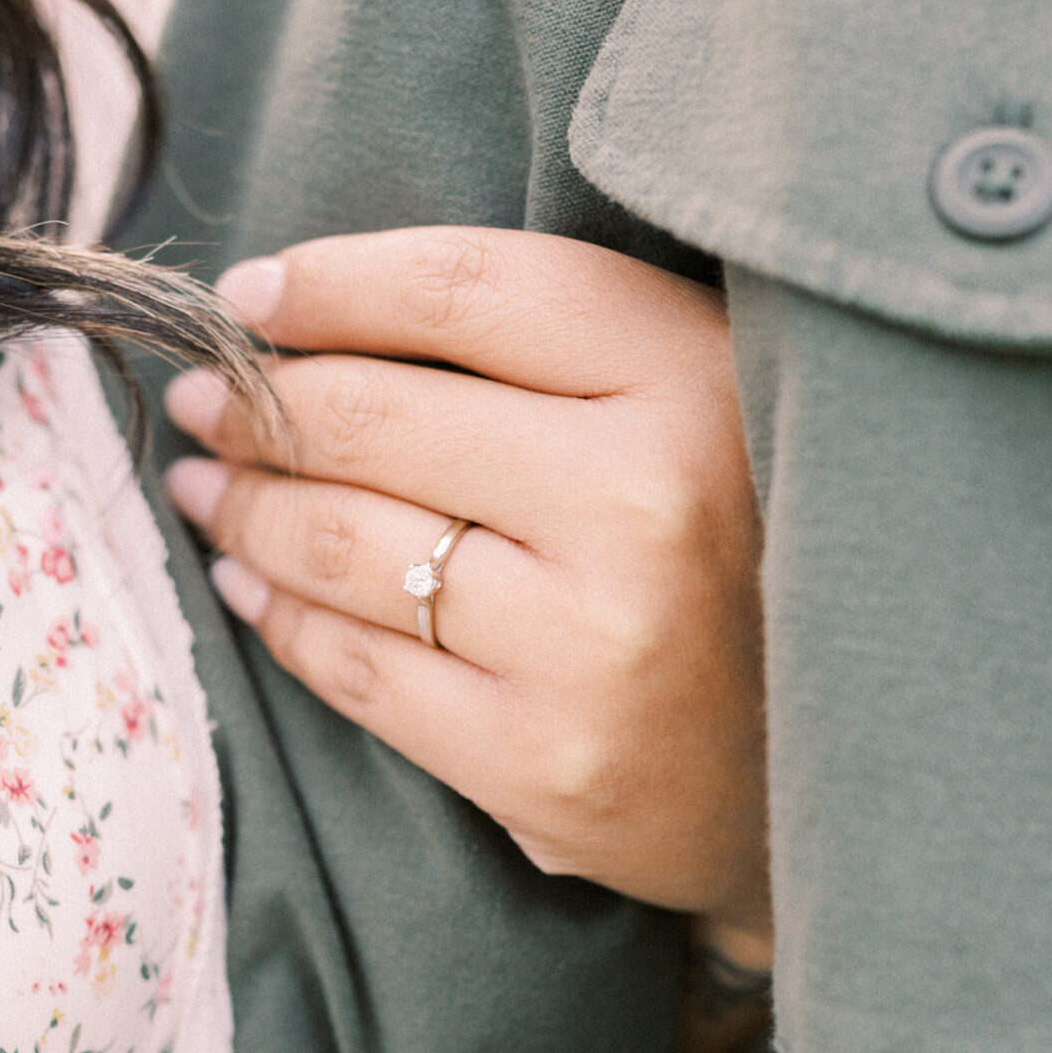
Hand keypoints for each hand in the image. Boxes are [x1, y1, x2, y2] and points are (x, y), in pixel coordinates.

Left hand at [164, 228, 771, 968]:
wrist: (846, 772)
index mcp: (693, 380)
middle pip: (374, 418)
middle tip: (205, 393)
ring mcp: (586, 645)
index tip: (250, 292)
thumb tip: (314, 304)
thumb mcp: (705, 400)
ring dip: (245, 508)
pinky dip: (282, 618)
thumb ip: (559, 346)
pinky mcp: (540, 762)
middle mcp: (643, 505)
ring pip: (344, 546)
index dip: (329, 280)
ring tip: (208, 483)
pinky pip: (357, 669)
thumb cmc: (752, 551)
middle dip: (257, 401)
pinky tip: (249, 585)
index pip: (459, 290)